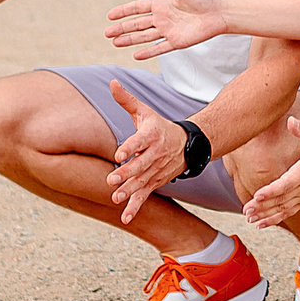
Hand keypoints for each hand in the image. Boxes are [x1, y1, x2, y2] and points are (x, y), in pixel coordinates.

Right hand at [103, 0, 226, 59]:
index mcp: (161, 3)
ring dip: (130, 40)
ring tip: (115, 43)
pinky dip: (148, 52)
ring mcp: (168, 31)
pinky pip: (159, 48)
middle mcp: (162, 18)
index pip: (137, 8)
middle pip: (137, 24)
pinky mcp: (177, 42)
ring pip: (144, 37)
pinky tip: (136, 55)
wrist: (220, 11)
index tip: (110, 16)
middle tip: (107, 33)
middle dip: (121, 29)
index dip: (123, 11)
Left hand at [103, 81, 186, 220]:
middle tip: (112, 180)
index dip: (129, 148)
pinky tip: (125, 218)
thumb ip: (126, 99)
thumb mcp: (145, 111)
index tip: (118, 154)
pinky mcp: (155, 182)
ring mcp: (155, 170)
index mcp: (151, 135)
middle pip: (140, 165)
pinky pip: (145, 196)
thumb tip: (112, 83)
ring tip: (116, 197)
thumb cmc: (159, 126)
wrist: (187, 145)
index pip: (139, 141)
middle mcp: (155, 154)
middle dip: (127, 173)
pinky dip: (135, 207)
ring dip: (129, 191)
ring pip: (142, 182)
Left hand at [240, 118, 299, 228]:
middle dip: (263, 206)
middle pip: (281, 199)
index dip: (272, 191)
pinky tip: (261, 223)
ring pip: (283, 208)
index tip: (257, 195)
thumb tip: (290, 121)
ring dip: (266, 215)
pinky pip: (288, 212)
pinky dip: (275, 219)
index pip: (287, 183)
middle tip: (247, 211)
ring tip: (250, 218)